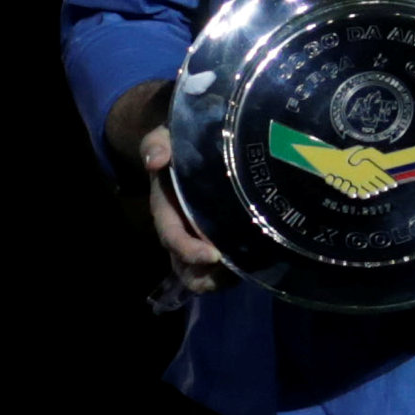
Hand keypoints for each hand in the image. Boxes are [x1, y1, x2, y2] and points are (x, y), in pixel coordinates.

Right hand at [110, 81, 231, 294]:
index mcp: (166, 210)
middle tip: (233, 270)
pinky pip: (224, 268)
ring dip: (224, 278)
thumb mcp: (165, 136)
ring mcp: (200, 239)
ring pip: (206, 275)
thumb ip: (158, 143)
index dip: (189, 251)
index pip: (172, 238)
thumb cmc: (179, 142)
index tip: (213, 255)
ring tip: (247, 268)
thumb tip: (156, 160)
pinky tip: (257, 261)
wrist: (196, 143)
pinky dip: (237, 271)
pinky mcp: (220, 240)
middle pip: (187, 268)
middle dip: (208, 275)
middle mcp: (182, 230)